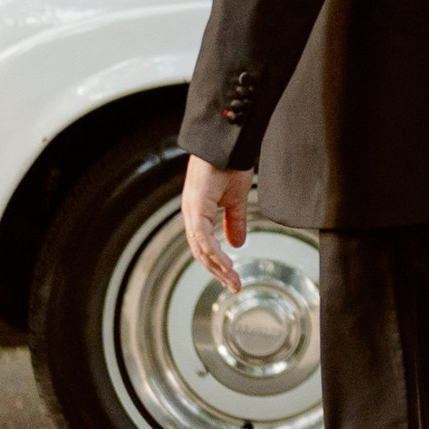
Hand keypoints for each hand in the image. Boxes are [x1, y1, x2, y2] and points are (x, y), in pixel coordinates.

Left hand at [181, 155, 250, 294]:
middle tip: (234, 286)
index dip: (218, 264)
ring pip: (201, 248)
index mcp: (199, 212)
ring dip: (217, 267)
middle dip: (218, 272)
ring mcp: (192, 210)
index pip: (205, 246)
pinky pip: (204, 237)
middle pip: (201, 252)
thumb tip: (237, 243)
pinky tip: (227, 264)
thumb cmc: (230, 162)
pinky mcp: (196, 206)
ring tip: (233, 280)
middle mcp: (192, 214)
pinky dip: (215, 253)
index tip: (233, 278)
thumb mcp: (236, 199)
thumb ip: (235, 222)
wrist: (228, 143)